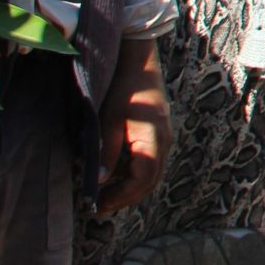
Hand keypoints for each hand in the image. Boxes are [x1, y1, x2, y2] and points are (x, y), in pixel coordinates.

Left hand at [95, 37, 169, 213]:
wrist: (139, 59)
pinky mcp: (160, 130)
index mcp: (152, 140)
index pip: (142, 180)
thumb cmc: (122, 88)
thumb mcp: (108, 120)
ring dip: (132, 186)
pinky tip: (117, 171)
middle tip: (102, 205)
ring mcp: (165, 135)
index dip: (122, 196)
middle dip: (127, 196)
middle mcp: (164, 141)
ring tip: (107, 192)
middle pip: (150, 181)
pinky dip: (136, 172)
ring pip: (152, 172)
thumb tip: (100, 182)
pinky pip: (151, 160)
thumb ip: (106, 152)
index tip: (99, 204)